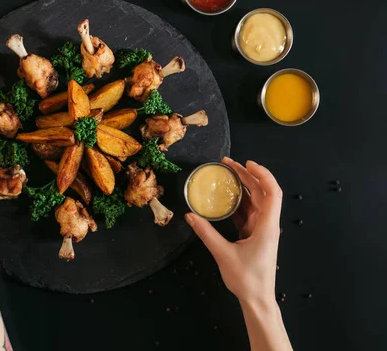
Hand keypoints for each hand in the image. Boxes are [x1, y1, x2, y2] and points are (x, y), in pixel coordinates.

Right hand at [185, 157, 281, 305]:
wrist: (257, 299)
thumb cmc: (247, 279)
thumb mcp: (223, 254)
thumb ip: (206, 233)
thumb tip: (190, 215)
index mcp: (267, 226)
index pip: (272, 192)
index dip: (262, 174)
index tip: (246, 163)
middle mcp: (267, 224)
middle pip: (262, 192)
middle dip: (247, 175)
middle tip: (227, 163)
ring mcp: (261, 229)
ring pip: (255, 201)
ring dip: (243, 186)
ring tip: (226, 174)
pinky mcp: (254, 235)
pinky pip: (248, 212)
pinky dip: (238, 201)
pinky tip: (225, 196)